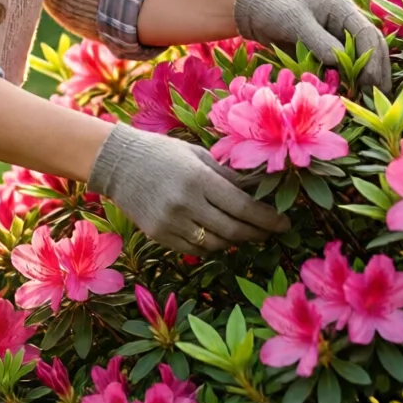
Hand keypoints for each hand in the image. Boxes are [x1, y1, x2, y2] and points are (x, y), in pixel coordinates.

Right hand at [87, 123, 290, 253]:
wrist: (117, 163)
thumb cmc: (162, 153)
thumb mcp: (198, 155)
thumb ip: (228, 175)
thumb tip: (262, 189)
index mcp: (198, 178)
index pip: (243, 207)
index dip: (268, 219)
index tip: (285, 223)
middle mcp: (185, 203)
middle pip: (234, 231)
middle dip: (258, 233)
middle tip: (271, 231)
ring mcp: (170, 223)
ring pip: (217, 244)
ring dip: (236, 240)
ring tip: (245, 231)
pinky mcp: (159, 236)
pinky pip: (196, 249)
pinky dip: (212, 244)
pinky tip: (217, 234)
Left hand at [233, 0, 391, 91]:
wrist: (254, 11)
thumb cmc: (274, 8)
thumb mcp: (295, 21)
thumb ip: (317, 40)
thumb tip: (338, 61)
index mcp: (343, 9)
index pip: (367, 35)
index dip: (372, 60)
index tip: (371, 82)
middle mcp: (346, 23)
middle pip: (371, 49)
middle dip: (376, 73)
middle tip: (377, 98)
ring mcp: (338, 38)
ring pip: (361, 60)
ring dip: (367, 80)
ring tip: (369, 102)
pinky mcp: (327, 51)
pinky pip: (344, 68)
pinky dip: (349, 81)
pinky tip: (352, 97)